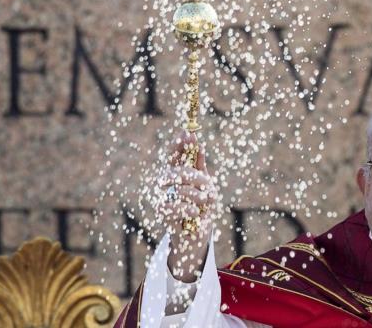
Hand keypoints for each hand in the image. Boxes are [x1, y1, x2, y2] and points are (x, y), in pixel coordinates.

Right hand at [160, 131, 217, 282]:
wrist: (197, 238)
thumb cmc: (201, 210)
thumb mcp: (206, 187)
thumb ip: (201, 168)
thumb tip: (200, 146)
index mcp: (177, 177)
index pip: (173, 157)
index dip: (178, 146)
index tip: (187, 134)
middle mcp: (167, 186)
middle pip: (173, 172)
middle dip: (192, 176)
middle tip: (207, 182)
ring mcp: (164, 200)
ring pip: (177, 189)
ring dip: (196, 195)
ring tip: (205, 202)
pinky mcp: (164, 216)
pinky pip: (174, 207)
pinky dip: (188, 209)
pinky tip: (196, 214)